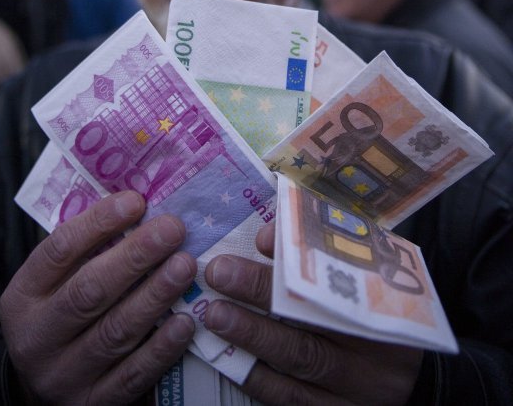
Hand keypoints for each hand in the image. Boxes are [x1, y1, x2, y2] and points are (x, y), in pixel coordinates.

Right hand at [0, 191, 196, 404]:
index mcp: (23, 296)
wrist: (41, 386)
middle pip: (88, 291)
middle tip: (173, 229)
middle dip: (135, 256)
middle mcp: (36, 337)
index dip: (98, 223)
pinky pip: (132, 375)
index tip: (136, 201)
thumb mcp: (56, 281)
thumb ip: (86, 248)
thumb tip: (140, 203)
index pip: (59, 250)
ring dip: (154, 295)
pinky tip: (187, 320)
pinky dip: (162, 348)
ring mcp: (63, 376)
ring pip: (114, 332)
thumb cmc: (61, 311)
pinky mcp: (92, 404)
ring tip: (185, 265)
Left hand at [204, 222, 422, 405]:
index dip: (301, 259)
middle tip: (220, 272)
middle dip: (261, 295)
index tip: (261, 239)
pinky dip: (259, 379)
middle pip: (315, 318)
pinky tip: (231, 358)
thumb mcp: (369, 274)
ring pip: (299, 365)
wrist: (411, 380)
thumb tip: (272, 237)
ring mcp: (357, 395)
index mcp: (386, 310)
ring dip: (252, 337)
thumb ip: (327, 250)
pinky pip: (292, 401)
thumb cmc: (378, 310)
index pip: (343, 279)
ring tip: (215, 314)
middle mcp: (375, 357)